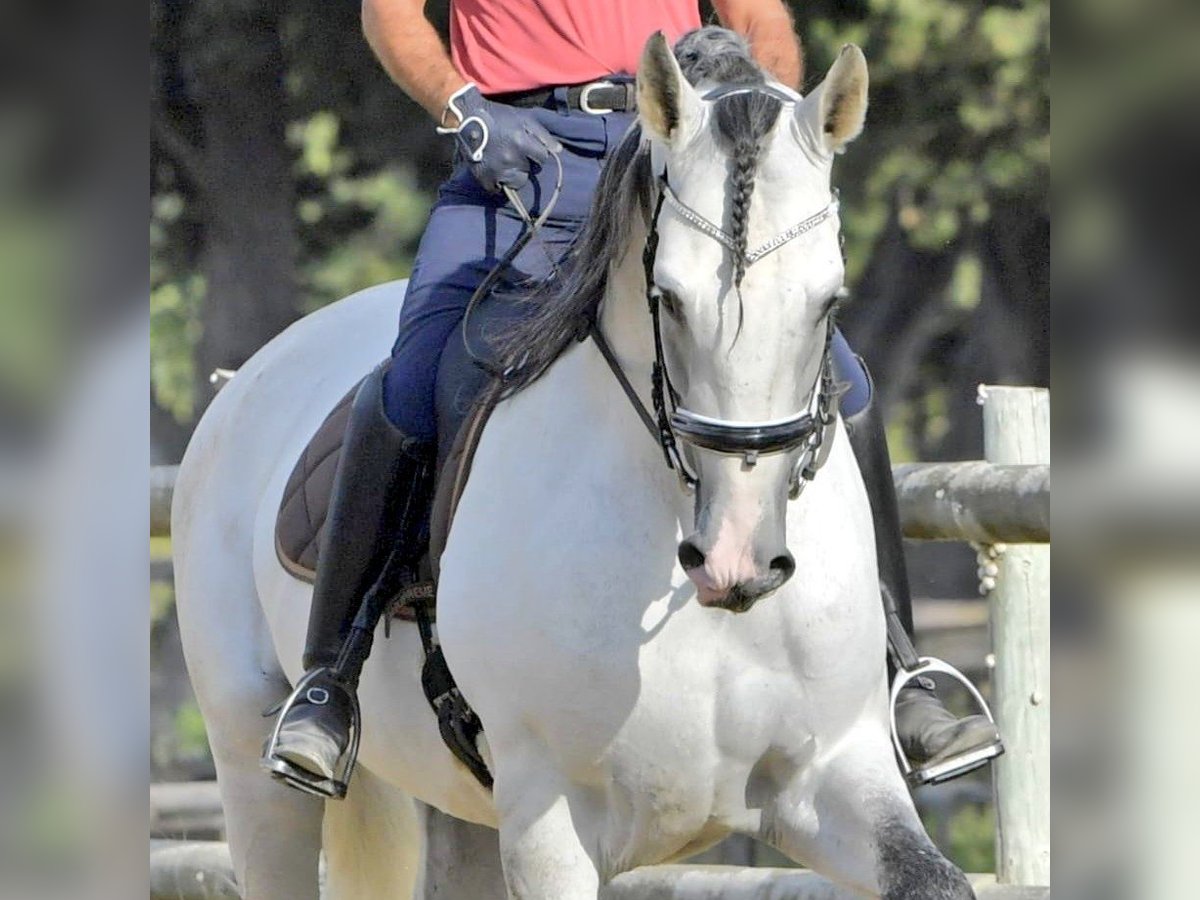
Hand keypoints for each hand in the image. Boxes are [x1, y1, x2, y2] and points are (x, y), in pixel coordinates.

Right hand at [437, 84, 561, 192]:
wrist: (468, 118)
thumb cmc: (498, 117)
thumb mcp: (523, 118)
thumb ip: (542, 134)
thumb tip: (559, 151)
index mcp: (521, 142)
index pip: (542, 158)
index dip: (537, 153)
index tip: (528, 148)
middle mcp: (510, 158)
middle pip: (529, 172)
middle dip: (525, 164)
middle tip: (513, 153)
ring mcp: (497, 170)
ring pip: (517, 182)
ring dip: (514, 175)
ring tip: (505, 163)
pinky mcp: (485, 178)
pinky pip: (499, 189)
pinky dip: (498, 183)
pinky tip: (495, 171)